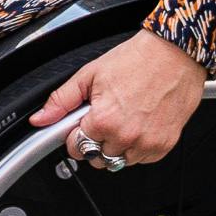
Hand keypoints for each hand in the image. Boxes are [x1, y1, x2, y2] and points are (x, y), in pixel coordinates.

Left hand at [28, 30, 209, 165]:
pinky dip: (137, 147)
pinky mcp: (164, 145)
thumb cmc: (137, 59)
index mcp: (104, 120)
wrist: (175, 53)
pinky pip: (141, 159)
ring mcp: (147, 143)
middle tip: (104, 117)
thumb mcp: (90, 74)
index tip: (82, 123)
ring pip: (119, 161)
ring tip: (123, 118)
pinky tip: (138, 123)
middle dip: (95, 140)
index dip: (75, 134)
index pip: (76, 148)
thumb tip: (40, 118)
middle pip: (96, 157)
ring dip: (116, 146)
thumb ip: (62, 100)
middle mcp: (126, 136)